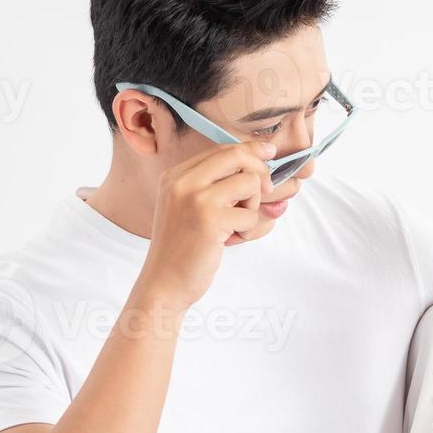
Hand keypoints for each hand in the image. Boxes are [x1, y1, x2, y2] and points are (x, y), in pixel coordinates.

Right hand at [136, 142, 275, 307]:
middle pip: (237, 156)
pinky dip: (247, 229)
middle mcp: (182, 181)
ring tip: (236, 224)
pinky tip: (231, 240)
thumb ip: (215, 185)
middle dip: (260, 172)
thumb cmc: (183, 248)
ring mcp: (195, 199)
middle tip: (265, 192)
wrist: (164, 283)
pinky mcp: (210, 220)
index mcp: (175, 175)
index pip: (221, 149)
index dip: (250, 150)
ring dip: (253, 205)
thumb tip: (261, 162)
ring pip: (249, 182)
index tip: (268, 152)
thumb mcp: (189, 207)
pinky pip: (250, 214)